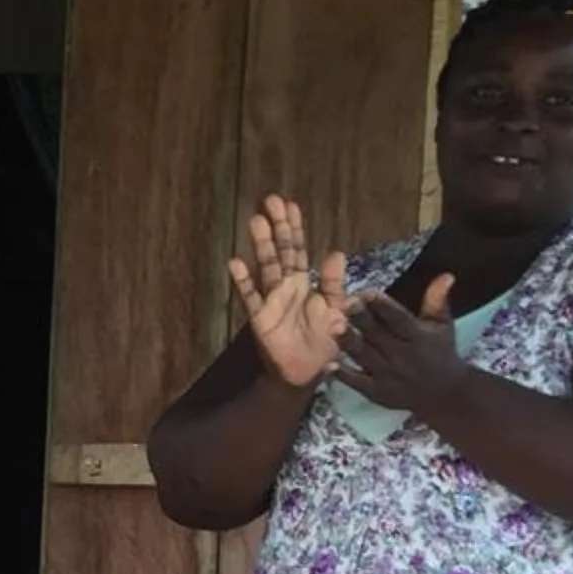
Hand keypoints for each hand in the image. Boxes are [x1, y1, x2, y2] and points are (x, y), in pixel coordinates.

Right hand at [227, 194, 350, 388]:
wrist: (306, 373)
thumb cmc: (323, 343)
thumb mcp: (337, 311)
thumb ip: (334, 284)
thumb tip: (335, 252)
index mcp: (304, 284)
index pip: (298, 249)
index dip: (294, 228)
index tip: (290, 205)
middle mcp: (285, 287)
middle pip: (280, 251)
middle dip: (276, 226)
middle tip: (270, 200)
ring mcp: (270, 300)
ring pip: (265, 266)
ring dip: (261, 244)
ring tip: (255, 220)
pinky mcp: (260, 318)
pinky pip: (250, 295)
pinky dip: (243, 280)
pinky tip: (235, 262)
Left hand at [336, 275, 462, 414]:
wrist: (443, 394)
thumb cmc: (440, 352)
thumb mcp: (442, 326)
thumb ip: (437, 301)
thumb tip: (446, 275)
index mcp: (418, 336)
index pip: (399, 319)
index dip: (383, 306)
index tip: (367, 292)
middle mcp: (402, 356)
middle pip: (378, 335)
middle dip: (361, 318)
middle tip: (344, 303)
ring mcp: (388, 375)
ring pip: (364, 356)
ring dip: (348, 341)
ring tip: (332, 326)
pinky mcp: (377, 392)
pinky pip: (357, 382)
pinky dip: (343, 375)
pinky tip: (327, 364)